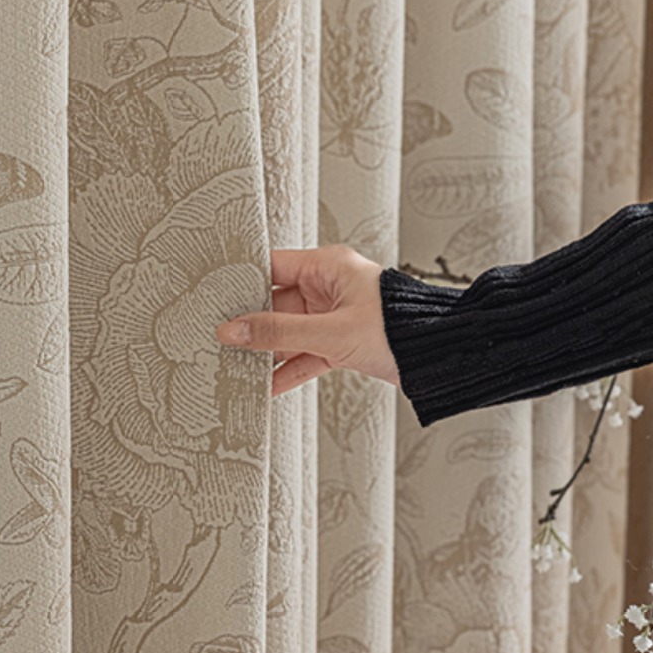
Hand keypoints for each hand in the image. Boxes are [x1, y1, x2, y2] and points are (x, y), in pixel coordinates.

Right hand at [216, 245, 400, 396]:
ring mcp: (335, 316)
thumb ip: (278, 333)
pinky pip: (307, 353)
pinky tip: (268, 384)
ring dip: (269, 352)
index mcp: (328, 267)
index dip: (243, 282)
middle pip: (276, 304)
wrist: (437, 356)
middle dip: (252, 326)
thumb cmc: (398, 330)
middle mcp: (329, 287)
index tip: (216, 299)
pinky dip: (290, 368)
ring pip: (290, 332)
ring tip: (239, 366)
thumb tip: (233, 331)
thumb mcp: (330, 332)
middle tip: (221, 341)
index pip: (272, 267)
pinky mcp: (342, 343)